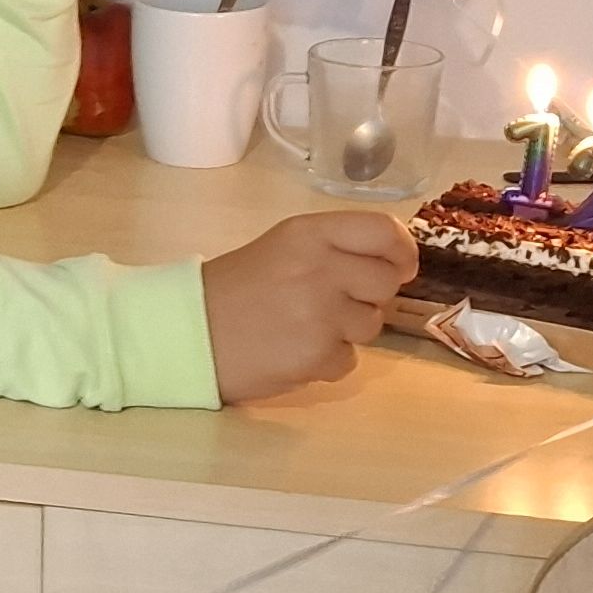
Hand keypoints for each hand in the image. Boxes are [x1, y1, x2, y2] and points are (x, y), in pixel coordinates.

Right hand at [201, 210, 418, 401]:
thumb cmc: (236, 288)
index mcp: (310, 234)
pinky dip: (327, 361)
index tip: (401, 267)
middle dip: (370, 296)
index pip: (384, 232)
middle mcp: (321, 268)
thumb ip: (336, 248)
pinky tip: (295, 351)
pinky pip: (349, 360)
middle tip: (335, 302)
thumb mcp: (284, 247)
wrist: (189, 332)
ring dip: (347, 331)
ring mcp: (321, 314)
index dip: (402, 251)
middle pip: (386, 282)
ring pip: (372, 325)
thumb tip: (395, 264)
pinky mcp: (316, 355)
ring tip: (305, 327)